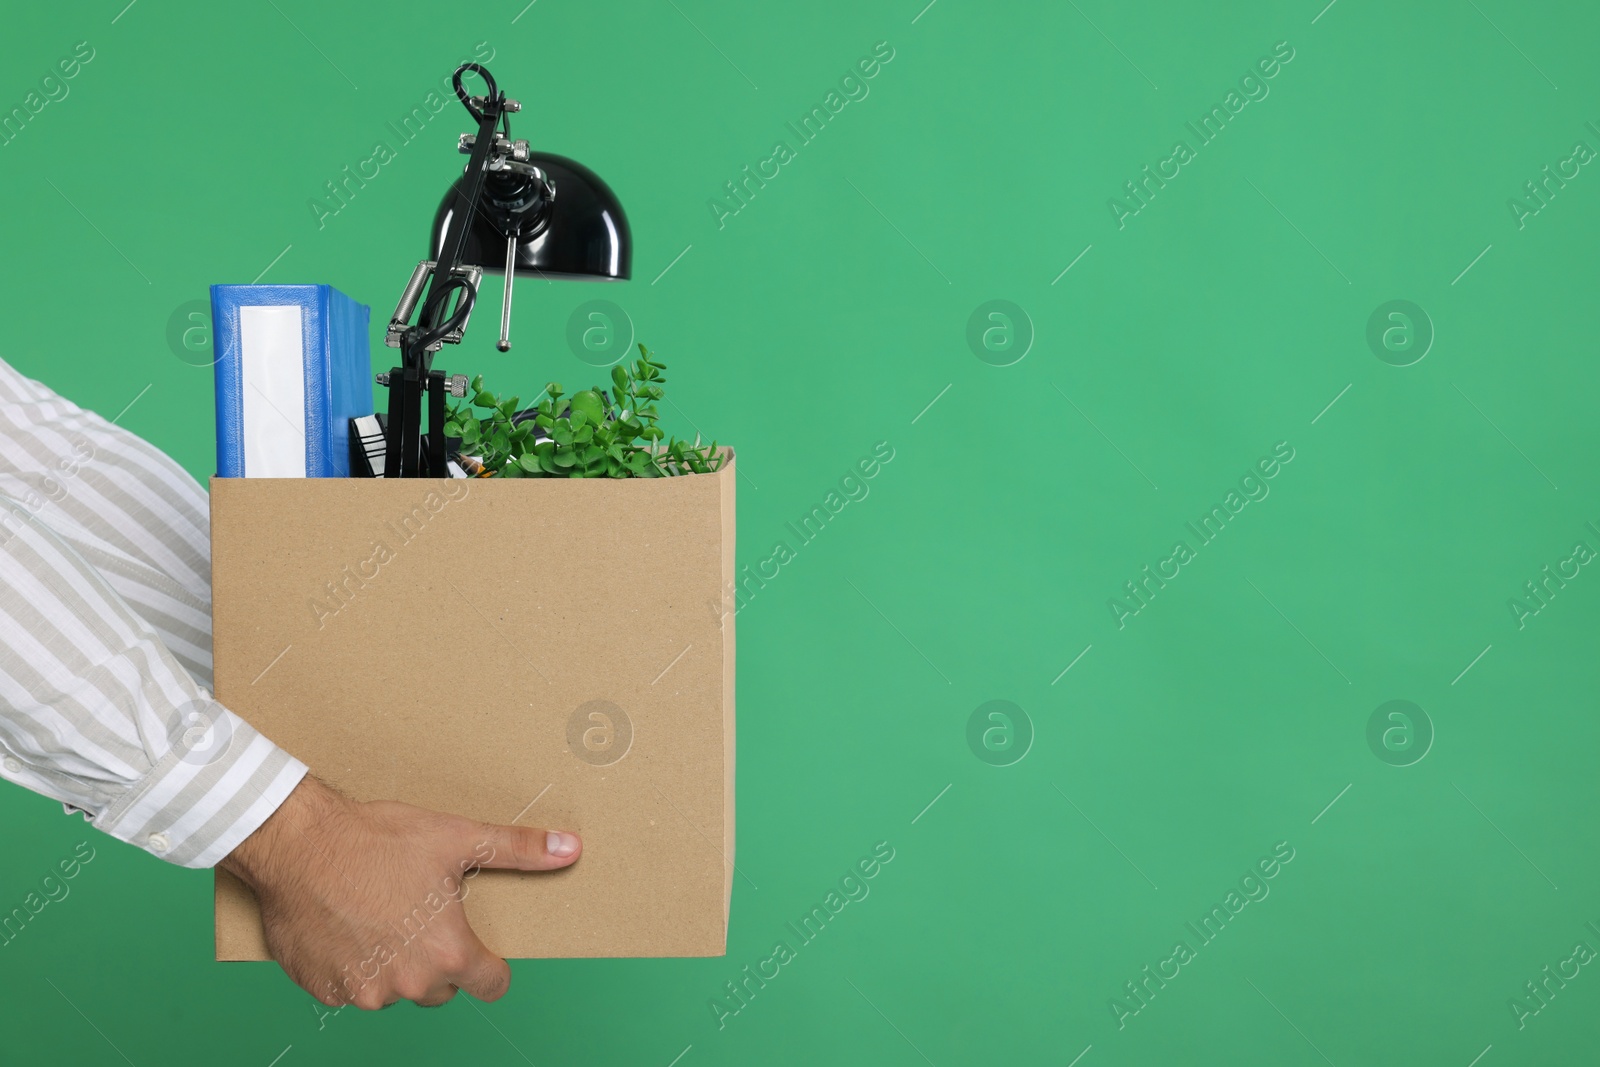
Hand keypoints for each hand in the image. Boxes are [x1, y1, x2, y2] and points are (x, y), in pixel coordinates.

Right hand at [218, 775, 580, 1009]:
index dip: (490, 965)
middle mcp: (407, 982)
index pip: (491, 984)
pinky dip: (353, 964)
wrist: (299, 844)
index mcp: (447, 952)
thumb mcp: (457, 838)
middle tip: (420, 912)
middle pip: (442, 987)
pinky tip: (347, 926)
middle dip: (438, 957)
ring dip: (394, 962)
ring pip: (396, 987)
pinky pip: (352, 987)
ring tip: (381, 913)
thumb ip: (518, 851)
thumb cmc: (378, 840)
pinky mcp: (324, 990)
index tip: (480, 948)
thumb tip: (570, 848)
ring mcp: (363, 990)